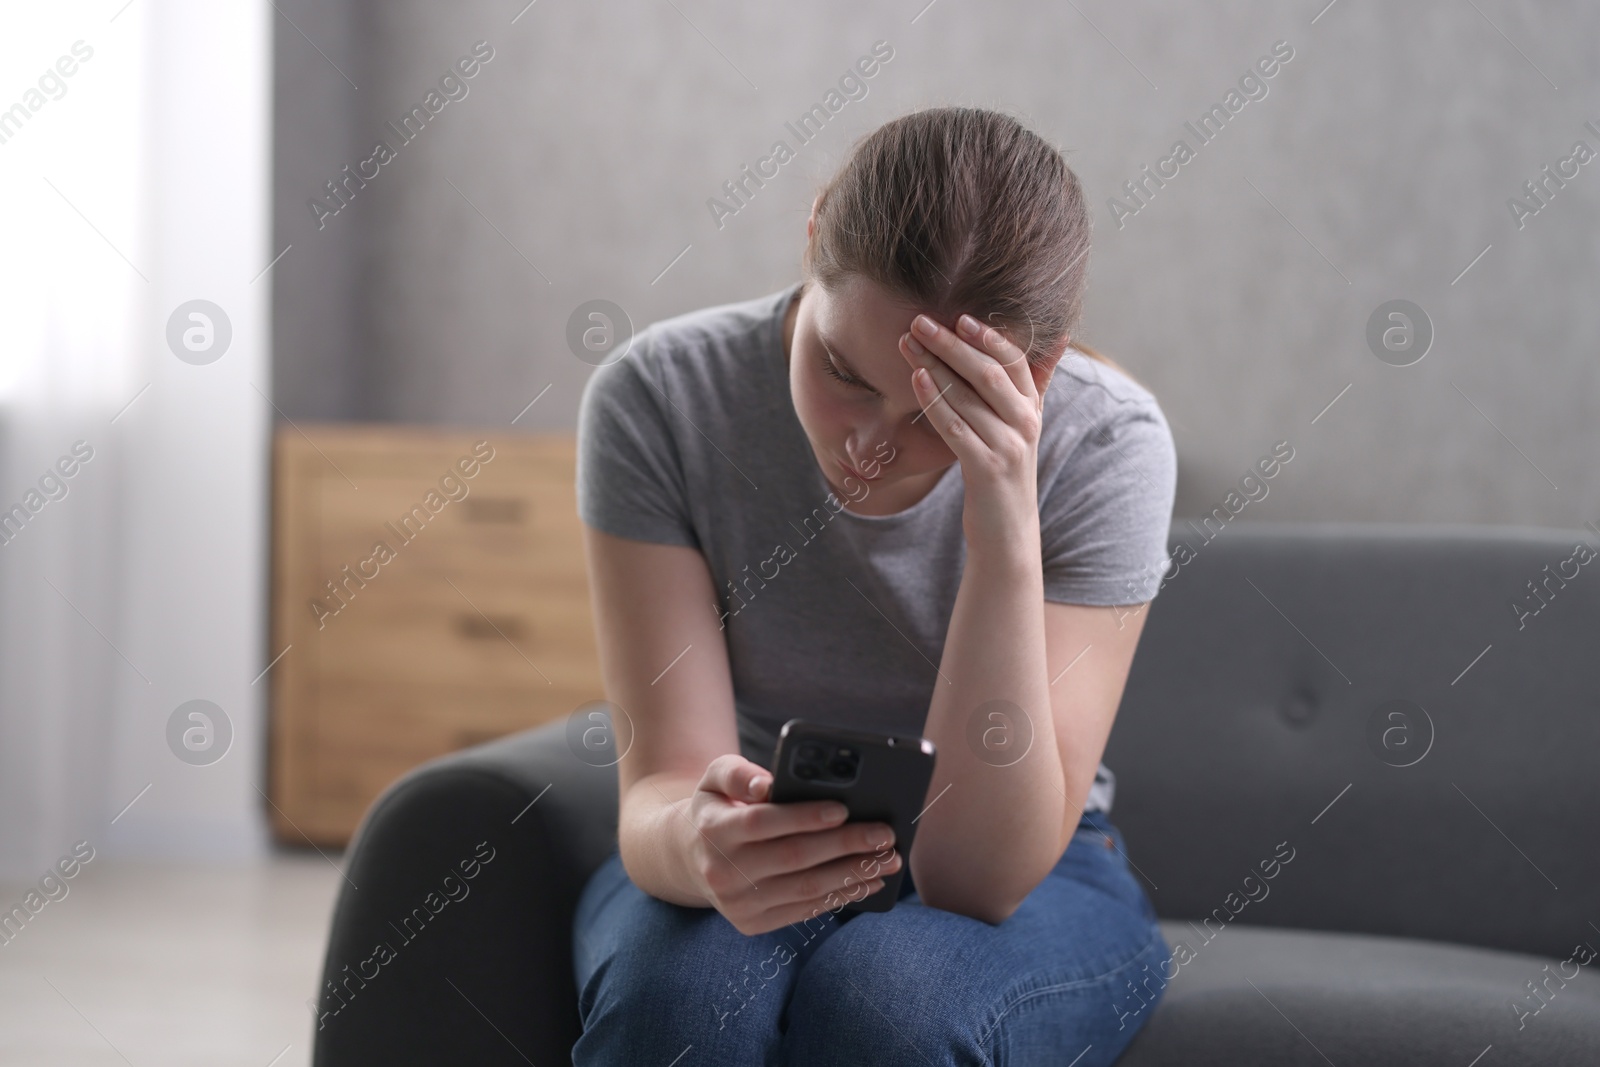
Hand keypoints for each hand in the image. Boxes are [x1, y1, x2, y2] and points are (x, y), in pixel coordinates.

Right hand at [683, 754, 900, 935]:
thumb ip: (739, 773)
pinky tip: (868, 881)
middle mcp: (722, 870)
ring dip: (853, 874)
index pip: (763, 822)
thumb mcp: (715, 778)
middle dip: (846, 845)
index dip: (804, 816)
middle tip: (885, 834)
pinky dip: (841, 896)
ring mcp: (737, 903)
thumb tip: (768, 784)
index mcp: (713, 829)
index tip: (843, 809)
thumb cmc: (718, 807)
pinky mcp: (752, 923)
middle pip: (794, 857)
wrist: (690, 856)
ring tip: (888, 860)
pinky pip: (804, 910)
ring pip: (805, 889)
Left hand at [900, 313, 1054, 550]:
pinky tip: (916, 380)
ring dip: (934, 367)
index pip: (1015, 362)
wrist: (1007, 530)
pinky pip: (955, 428)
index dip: (989, 337)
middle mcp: (1024, 424)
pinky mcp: (985, 469)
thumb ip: (1036, 382)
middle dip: (951, 345)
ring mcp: (1007, 447)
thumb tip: (1061, 336)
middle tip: (920, 323)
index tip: (959, 317)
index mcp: (1032, 409)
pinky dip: (934, 401)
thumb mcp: (1025, 425)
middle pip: (988, 373)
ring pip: (967, 397)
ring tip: (908, 345)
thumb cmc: (1007, 470)